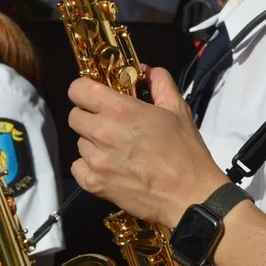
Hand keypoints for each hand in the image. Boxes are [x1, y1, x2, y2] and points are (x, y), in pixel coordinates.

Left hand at [68, 67, 228, 227]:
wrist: (191, 195)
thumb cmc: (185, 151)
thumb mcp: (178, 109)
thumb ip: (159, 83)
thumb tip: (145, 69)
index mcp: (121, 110)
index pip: (78, 90)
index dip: (85, 89)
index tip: (96, 96)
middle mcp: (102, 132)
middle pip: (75, 116)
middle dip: (89, 116)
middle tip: (110, 123)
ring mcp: (96, 161)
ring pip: (79, 142)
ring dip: (93, 142)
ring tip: (116, 149)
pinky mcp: (94, 184)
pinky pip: (78, 167)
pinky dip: (89, 166)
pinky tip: (109, 167)